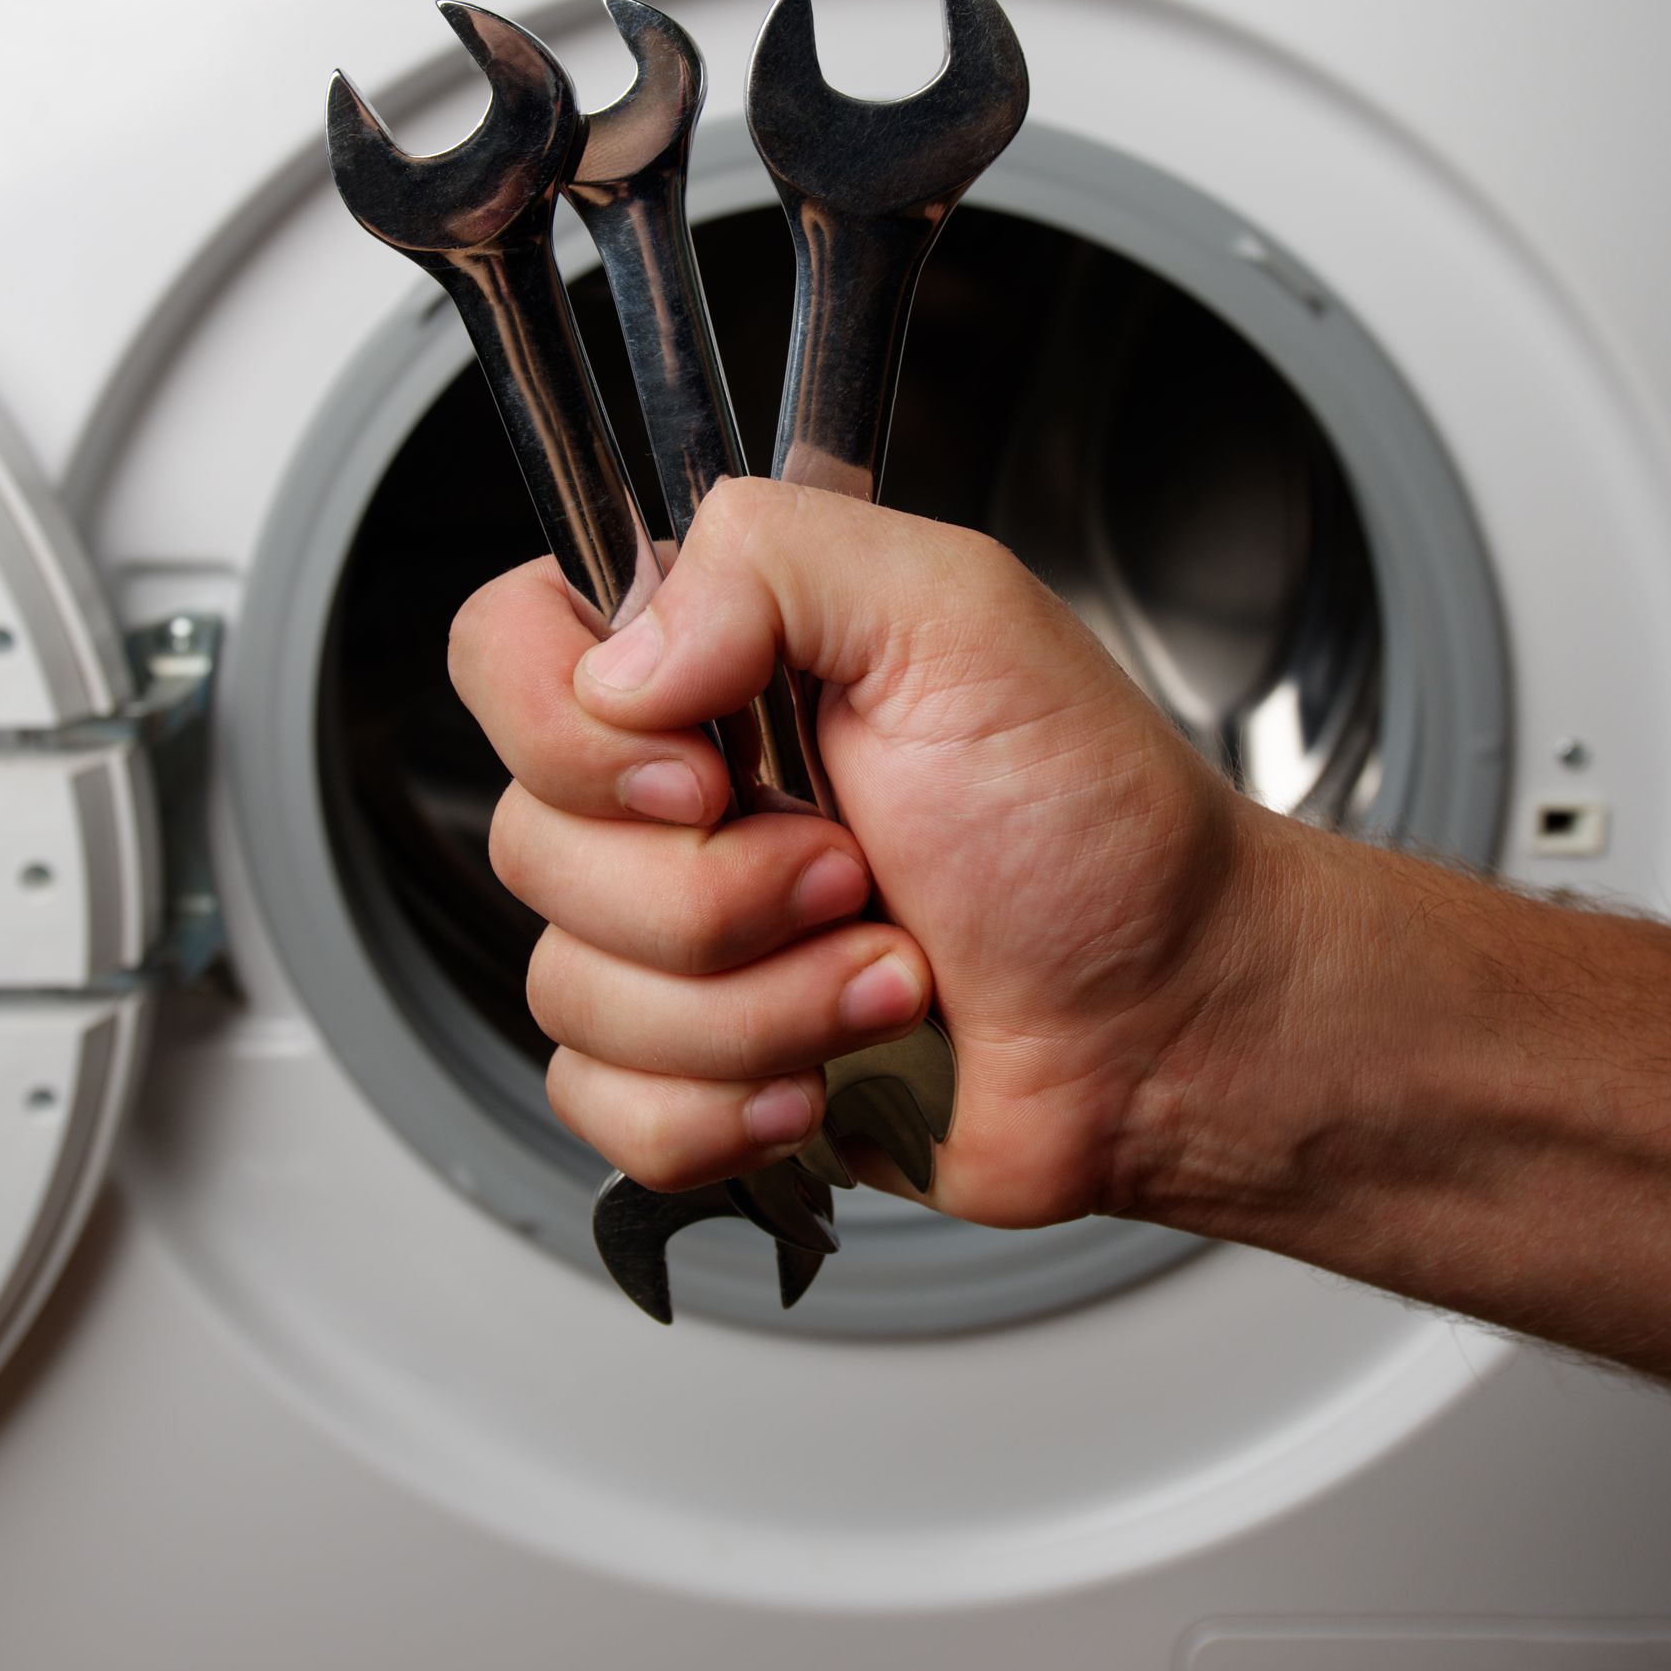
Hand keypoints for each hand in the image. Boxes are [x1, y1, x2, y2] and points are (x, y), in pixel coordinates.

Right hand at [448, 476, 1261, 1227]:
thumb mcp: (963, 619)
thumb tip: (621, 664)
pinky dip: (726, 1109)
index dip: (569, 734)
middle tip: (859, 873)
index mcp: (717, 659)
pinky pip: (600, 1102)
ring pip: (567, 989)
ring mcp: (676, 936)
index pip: (504, 648)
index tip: (707, 777)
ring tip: (891, 973)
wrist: (1166, 1024)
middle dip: (718, 896)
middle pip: (529, 844)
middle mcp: (673, 792)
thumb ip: (776, 561)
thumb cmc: (1095, 827)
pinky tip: (832, 1076)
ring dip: (758, 1008)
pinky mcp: (693, 1061)